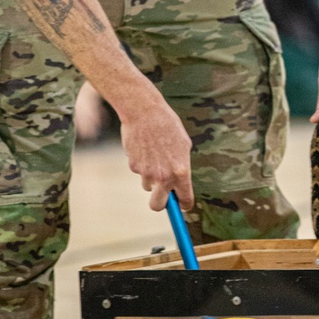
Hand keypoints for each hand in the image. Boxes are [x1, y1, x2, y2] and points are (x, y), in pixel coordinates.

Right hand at [120, 88, 194, 210]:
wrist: (145, 112)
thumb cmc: (168, 126)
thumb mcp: (183, 146)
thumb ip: (182, 167)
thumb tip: (179, 183)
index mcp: (181, 172)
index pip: (185, 199)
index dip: (184, 205)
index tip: (182, 206)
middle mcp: (164, 176)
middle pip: (157, 205)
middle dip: (160, 204)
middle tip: (163, 196)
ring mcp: (147, 173)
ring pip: (148, 185)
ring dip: (151, 177)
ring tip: (154, 156)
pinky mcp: (134, 166)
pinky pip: (139, 172)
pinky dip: (142, 164)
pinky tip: (145, 148)